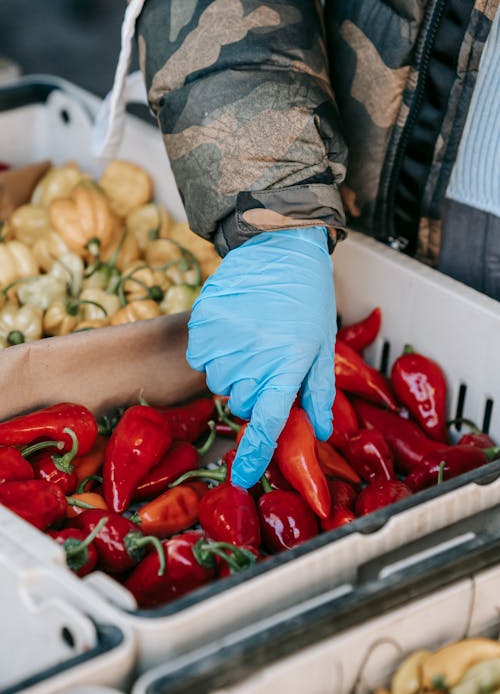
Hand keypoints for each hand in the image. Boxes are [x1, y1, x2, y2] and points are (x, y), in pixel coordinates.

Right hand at [187, 227, 335, 487]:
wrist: (277, 249)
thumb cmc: (307, 298)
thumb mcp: (322, 344)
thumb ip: (319, 391)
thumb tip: (318, 431)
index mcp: (289, 364)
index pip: (269, 422)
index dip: (254, 456)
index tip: (241, 481)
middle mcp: (255, 357)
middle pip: (243, 402)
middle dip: (255, 391)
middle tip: (268, 360)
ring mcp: (225, 341)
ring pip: (220, 381)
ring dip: (234, 370)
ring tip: (251, 338)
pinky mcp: (204, 324)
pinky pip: (202, 357)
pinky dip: (215, 351)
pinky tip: (232, 329)